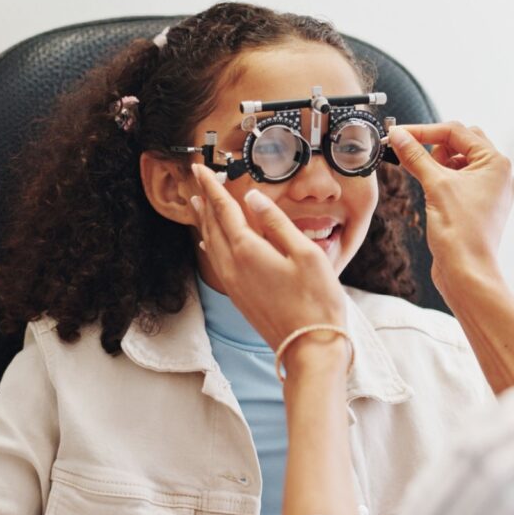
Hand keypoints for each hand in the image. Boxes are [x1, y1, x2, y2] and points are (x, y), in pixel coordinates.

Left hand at [190, 165, 346, 365]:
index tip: (199, 167)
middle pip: (211, 225)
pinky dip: (209, 244)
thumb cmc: (317, 300)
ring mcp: (234, 284)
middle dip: (204, 199)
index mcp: (248, 251)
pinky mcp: (239, 297)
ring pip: (210, 244)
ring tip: (196, 204)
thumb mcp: (305, 253)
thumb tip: (252, 197)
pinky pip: (215, 261)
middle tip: (196, 178)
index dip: (211, 186)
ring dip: (202, 221)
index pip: (223, 209)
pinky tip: (208, 243)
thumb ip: (276, 222)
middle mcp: (233, 267)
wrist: (310, 348)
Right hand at [387, 123, 513, 292]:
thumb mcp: (435, 185)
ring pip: (459, 162)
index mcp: (496, 162)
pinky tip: (430, 191)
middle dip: (434, 146)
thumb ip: (415, 155)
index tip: (398, 135)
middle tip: (412, 157)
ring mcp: (490, 190)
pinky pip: (460, 181)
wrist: (467, 272)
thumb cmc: (459, 231)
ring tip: (424, 180)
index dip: (424, 131)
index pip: (456, 132)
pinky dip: (442, 179)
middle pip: (461, 143)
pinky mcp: (479, 205)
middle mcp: (498, 173)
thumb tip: (398, 135)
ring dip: (438, 164)